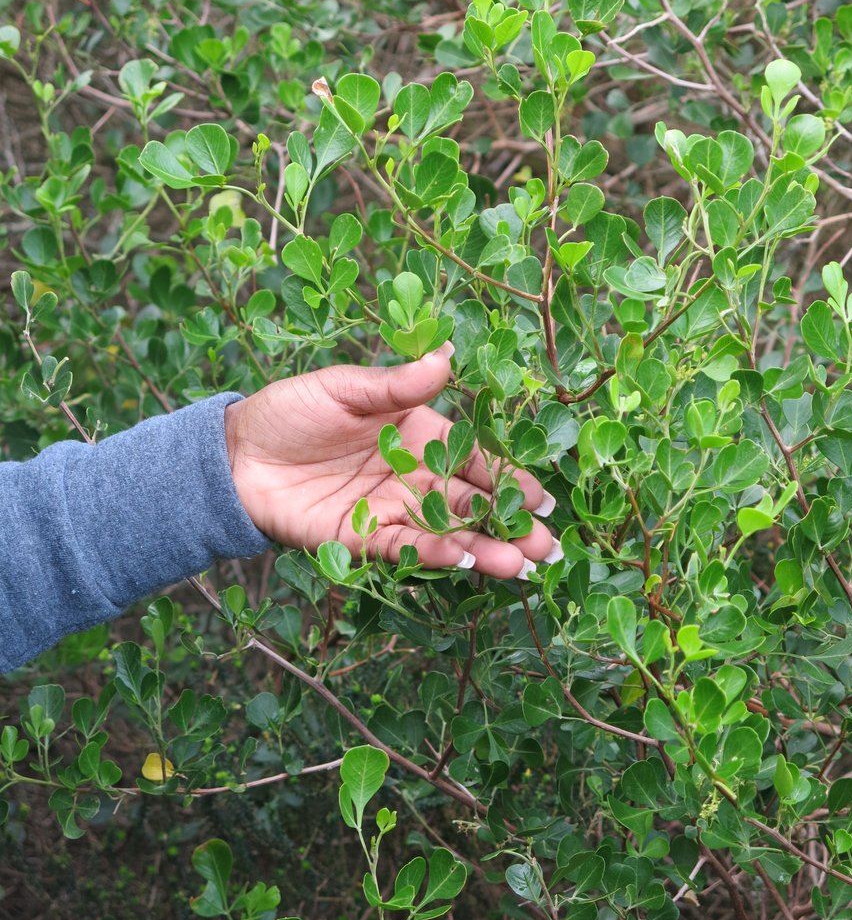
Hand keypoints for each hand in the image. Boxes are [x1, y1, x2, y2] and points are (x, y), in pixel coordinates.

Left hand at [223, 344, 558, 577]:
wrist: (234, 456)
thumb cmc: (290, 412)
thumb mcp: (343, 388)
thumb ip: (396, 384)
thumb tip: (448, 355)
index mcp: (417, 433)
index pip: (473, 457)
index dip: (508, 476)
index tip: (543, 496)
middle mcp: (413, 475)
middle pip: (471, 502)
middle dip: (511, 523)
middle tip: (549, 546)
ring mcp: (390, 510)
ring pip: (447, 532)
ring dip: (484, 547)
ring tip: (520, 564)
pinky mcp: (363, 540)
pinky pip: (405, 549)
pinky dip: (435, 555)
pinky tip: (465, 559)